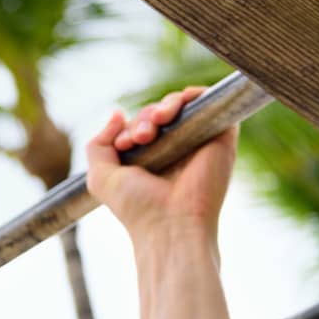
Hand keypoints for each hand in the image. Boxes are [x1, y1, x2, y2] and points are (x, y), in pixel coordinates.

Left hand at [85, 86, 237, 243]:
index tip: (124, 145)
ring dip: (163, 106)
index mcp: (151, 159)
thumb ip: (98, 145)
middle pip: (159, 113)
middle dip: (144, 118)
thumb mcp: (101, 178)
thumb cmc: (136, 206)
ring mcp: (199, 141)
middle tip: (140, 138)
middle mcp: (176, 149)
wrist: (171, 223)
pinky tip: (171, 113)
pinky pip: (209, 99)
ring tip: (156, 124)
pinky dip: (190, 96)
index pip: (140, 125)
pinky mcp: (220, 135)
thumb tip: (117, 114)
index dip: (129, 127)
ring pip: (181, 104)